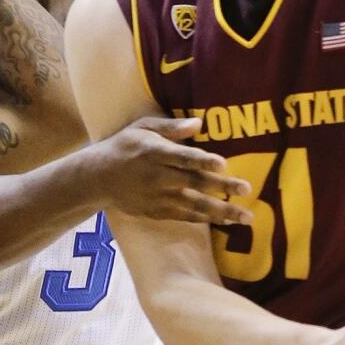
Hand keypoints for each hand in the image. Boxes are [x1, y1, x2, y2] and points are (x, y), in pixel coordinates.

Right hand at [93, 117, 251, 223]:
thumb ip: (171, 127)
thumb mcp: (142, 128)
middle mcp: (157, 177)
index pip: (182, 157)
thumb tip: (199, 123)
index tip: (223, 164)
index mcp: (154, 152)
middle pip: (194, 182)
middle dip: (222, 187)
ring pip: (194, 205)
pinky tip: (224, 220)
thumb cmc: (124, 146)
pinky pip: (184, 216)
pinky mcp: (156, 212)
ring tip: (245, 217)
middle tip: (247, 190)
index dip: (202, 160)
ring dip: (221, 211)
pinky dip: (204, 219)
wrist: (97, 178)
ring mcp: (157, 198)